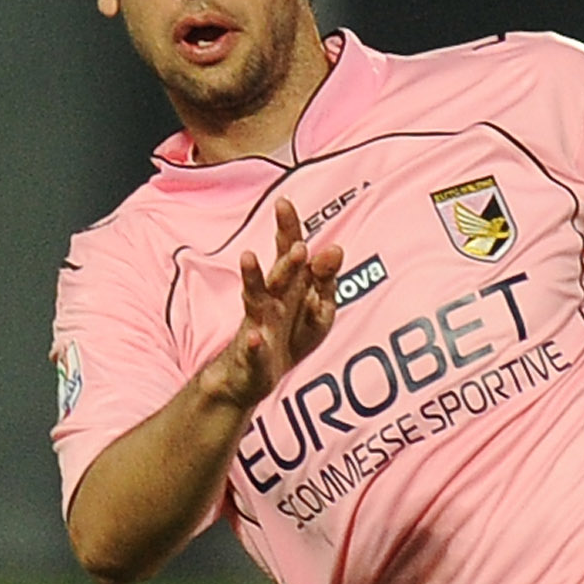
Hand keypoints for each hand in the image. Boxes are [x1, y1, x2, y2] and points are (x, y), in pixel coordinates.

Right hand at [196, 198, 341, 409]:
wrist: (246, 380)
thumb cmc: (285, 339)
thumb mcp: (315, 311)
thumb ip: (324, 279)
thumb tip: (337, 247)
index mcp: (286, 288)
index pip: (286, 252)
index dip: (287, 229)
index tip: (283, 203)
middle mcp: (269, 302)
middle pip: (277, 275)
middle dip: (286, 260)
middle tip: (298, 245)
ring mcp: (257, 327)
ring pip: (256, 302)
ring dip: (254, 281)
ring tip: (248, 258)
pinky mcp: (252, 358)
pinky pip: (253, 351)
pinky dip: (255, 345)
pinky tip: (256, 338)